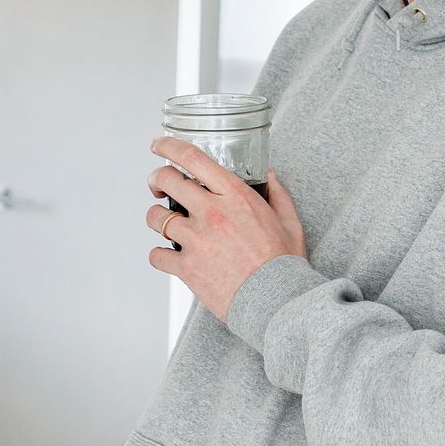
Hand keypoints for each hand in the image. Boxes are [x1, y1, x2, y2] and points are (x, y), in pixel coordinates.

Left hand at [145, 137, 306, 322]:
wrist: (276, 300)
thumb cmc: (283, 262)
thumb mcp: (289, 220)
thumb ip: (277, 193)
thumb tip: (269, 175)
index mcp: (235, 195)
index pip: (193, 159)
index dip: (169, 146)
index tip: (158, 145)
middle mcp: (211, 212)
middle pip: (167, 181)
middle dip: (157, 179)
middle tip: (158, 185)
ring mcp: (196, 240)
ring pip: (156, 218)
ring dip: (157, 218)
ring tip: (166, 223)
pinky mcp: (186, 268)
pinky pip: (156, 255)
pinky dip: (159, 254)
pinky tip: (169, 256)